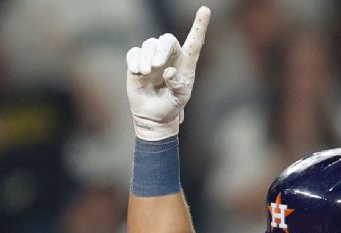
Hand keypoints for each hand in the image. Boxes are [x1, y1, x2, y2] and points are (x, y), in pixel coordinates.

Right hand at [125, 6, 210, 140]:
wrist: (153, 114)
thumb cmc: (171, 105)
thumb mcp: (179, 99)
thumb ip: (177, 86)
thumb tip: (168, 72)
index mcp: (186, 63)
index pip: (195, 41)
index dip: (200, 25)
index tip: (205, 10)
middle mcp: (170, 56)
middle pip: (167, 39)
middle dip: (161, 49)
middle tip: (156, 66)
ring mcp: (152, 57)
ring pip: (149, 44)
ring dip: (147, 58)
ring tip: (146, 73)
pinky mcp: (137, 62)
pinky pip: (134, 52)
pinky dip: (135, 61)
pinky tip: (138, 72)